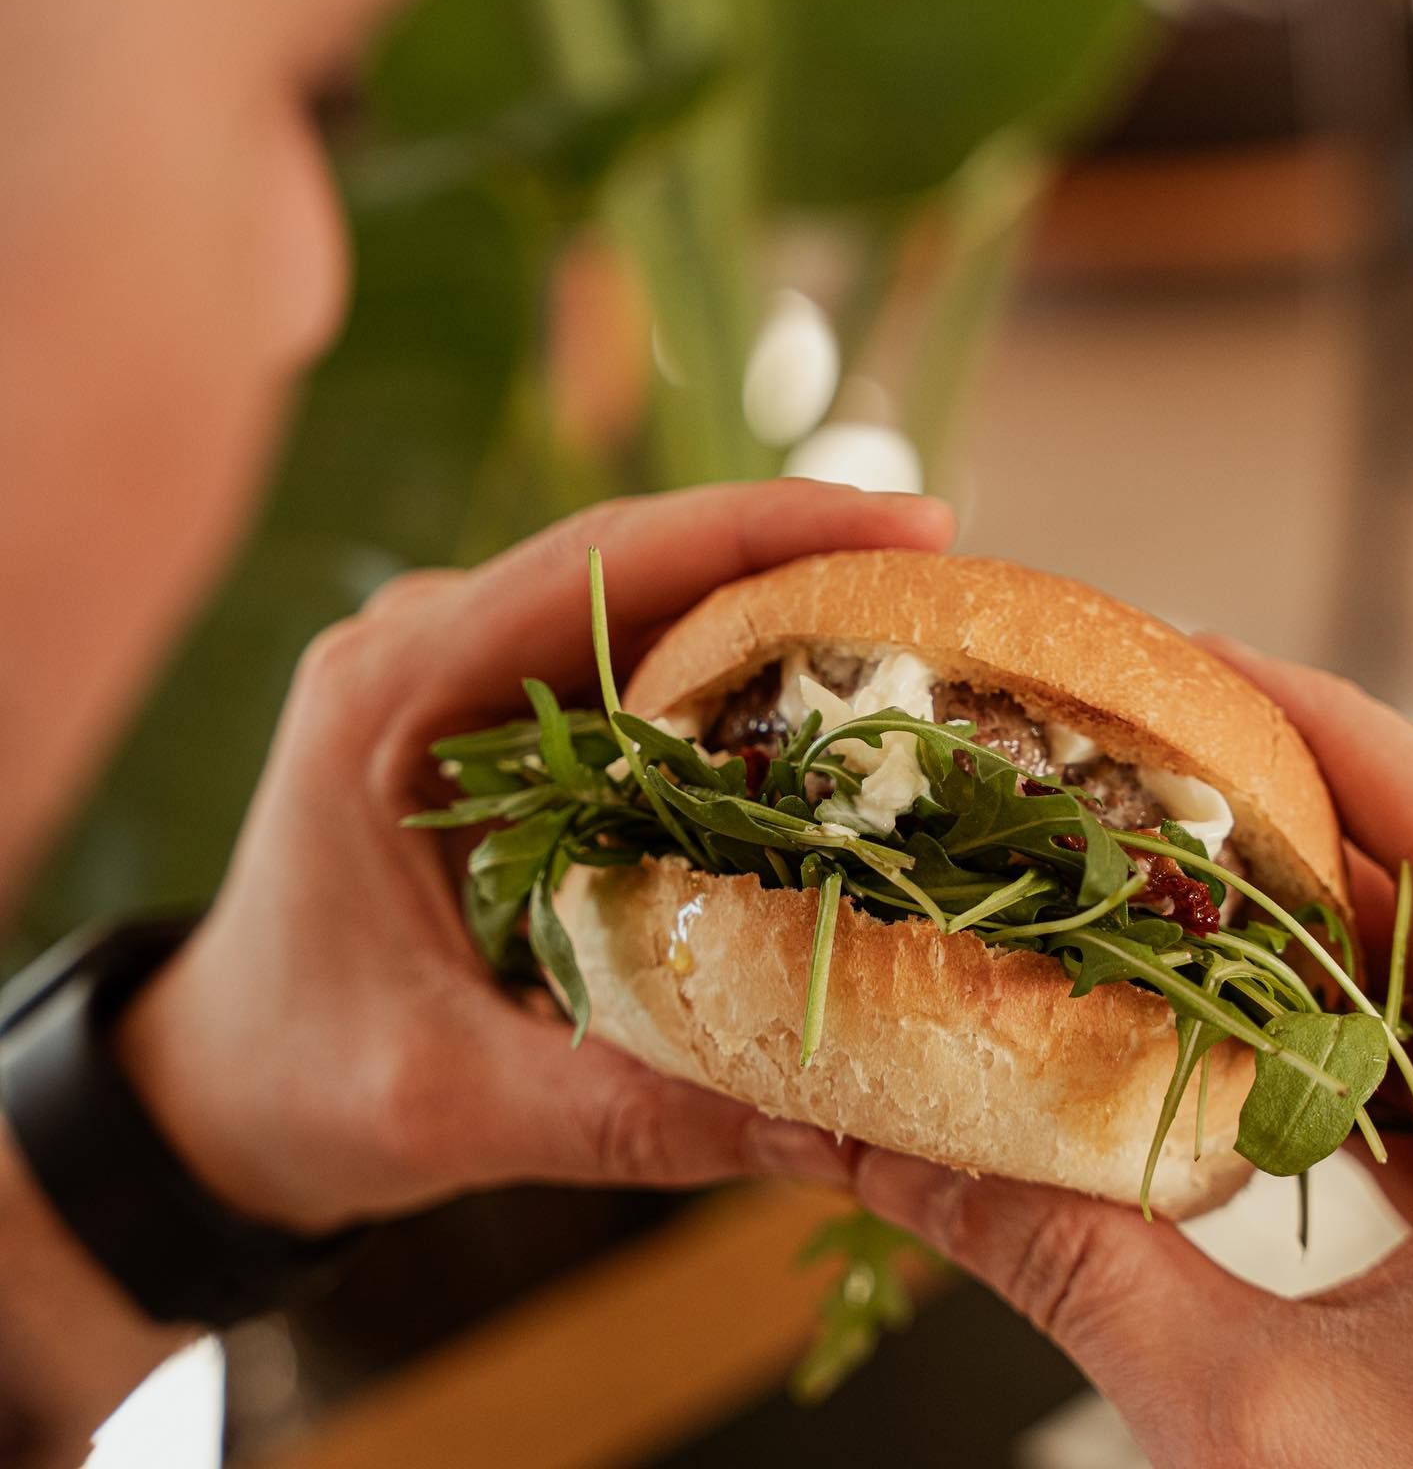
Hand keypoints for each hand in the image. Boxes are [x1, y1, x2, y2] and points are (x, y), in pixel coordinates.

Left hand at [116, 482, 951, 1231]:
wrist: (226, 1079)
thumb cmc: (306, 1080)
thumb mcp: (455, 1104)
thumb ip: (634, 1111)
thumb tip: (838, 1121)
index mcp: (394, 694)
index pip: (599, 563)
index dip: (761, 530)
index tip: (906, 524)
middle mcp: (429, 647)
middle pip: (642, 560)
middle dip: (801, 560)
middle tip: (954, 587)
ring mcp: (464, 669)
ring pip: (647, 600)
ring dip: (778, 610)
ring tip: (922, 638)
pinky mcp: (501, 712)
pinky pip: (633, 660)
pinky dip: (736, 675)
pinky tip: (830, 711)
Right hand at [848, 641, 1412, 1468]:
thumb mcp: (1250, 1425)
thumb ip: (1065, 1259)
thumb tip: (880, 1147)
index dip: (1305, 722)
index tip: (1167, 659)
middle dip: (1255, 809)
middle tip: (1103, 754)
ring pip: (1411, 970)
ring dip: (1271, 911)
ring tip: (1127, 862)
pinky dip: (1302, 1016)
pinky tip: (1199, 1019)